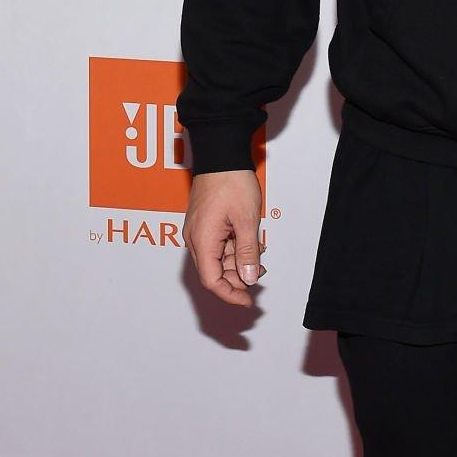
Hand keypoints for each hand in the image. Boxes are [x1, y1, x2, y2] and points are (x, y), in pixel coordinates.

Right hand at [185, 168, 265, 306]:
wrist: (221, 155)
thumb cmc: (232, 182)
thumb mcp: (247, 220)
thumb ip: (247, 252)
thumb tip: (250, 279)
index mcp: (202, 240)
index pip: (212, 280)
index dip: (230, 294)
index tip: (248, 301)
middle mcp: (195, 239)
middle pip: (214, 272)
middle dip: (238, 278)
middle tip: (261, 274)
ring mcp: (198, 231)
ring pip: (218, 259)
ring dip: (238, 262)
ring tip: (260, 255)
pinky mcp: (204, 224)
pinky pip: (218, 245)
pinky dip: (235, 249)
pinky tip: (251, 243)